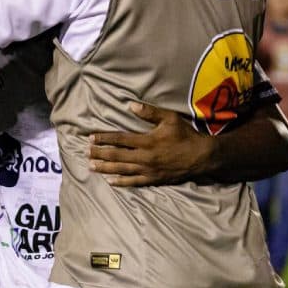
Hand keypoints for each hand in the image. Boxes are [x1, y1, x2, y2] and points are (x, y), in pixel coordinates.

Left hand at [88, 102, 212, 186]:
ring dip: (106, 168)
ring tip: (92, 166)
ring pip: (122, 170)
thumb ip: (149, 112)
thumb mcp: (169, 118)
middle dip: (100, 154)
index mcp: (146, 141)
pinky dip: (121, 182)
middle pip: (117, 155)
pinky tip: (111, 181)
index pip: (120, 139)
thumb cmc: (186, 135)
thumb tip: (131, 105)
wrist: (202, 156)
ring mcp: (148, 170)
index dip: (104, 138)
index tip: (91, 137)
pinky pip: (134, 182)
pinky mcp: (154, 179)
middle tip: (86, 153)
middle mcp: (144, 157)